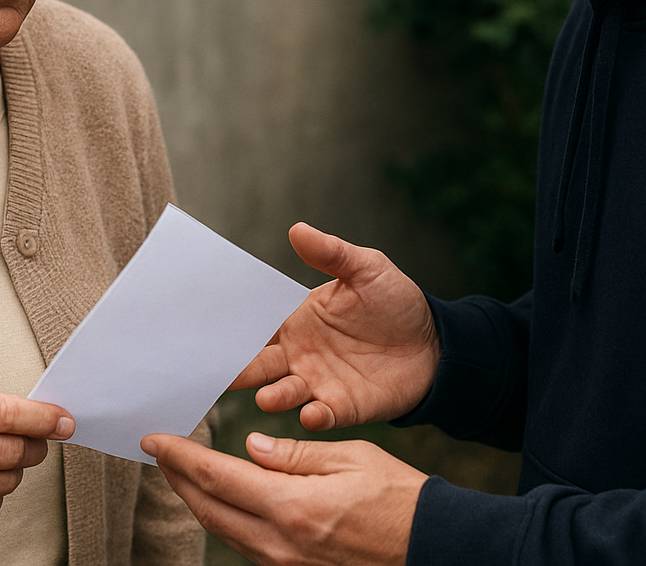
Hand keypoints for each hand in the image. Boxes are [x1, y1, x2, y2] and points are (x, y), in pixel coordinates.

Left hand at [142, 432, 425, 565]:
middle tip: (159, 454)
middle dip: (179, 480)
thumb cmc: (400, 498)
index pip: (218, 477)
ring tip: (183, 474)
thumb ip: (294, 454)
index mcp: (291, 507)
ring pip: (225, 531)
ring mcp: (286, 564)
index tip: (155, 441)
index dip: (180, 458)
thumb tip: (250, 447)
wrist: (435, 548)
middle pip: (210, 509)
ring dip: (198, 501)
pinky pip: (247, 545)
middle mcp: (280, 543)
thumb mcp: (350, 458)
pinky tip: (224, 502)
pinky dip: (227, 519)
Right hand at [233, 222, 438, 429]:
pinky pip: (322, 415)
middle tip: (217, 374)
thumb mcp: (366, 268)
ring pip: (284, 392)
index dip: (234, 328)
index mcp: (297, 321)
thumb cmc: (396, 302)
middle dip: (237, 369)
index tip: (210, 330)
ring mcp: (318, 383)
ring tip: (267, 398)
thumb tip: (296, 229)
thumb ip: (331, 253)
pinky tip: (311, 413)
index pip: (257, 325)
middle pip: (258, 364)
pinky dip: (313, 417)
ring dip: (274, 397)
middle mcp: (299, 355)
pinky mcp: (342, 407)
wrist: (435, 343)